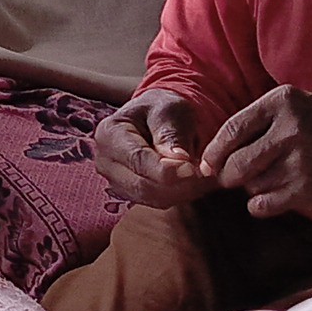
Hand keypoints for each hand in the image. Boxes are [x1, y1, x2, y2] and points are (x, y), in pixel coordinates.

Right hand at [94, 90, 217, 206]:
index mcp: (110, 133)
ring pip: (151, 198)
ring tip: (205, 178)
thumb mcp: (169, 111)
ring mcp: (115, 180)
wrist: (158, 118)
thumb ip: (171, 134)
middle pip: (141, 184)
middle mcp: (106, 161)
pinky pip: (157, 201)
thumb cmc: (163, 109)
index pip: (137, 159)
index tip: (192, 170)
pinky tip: (196, 184)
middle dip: (177, 184)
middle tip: (206, 176)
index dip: (165, 170)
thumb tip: (179, 161)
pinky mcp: (130, 192)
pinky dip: (179, 195)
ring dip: (181, 192)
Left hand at [201, 86, 311, 220]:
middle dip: (227, 175)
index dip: (213, 152)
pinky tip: (271, 197)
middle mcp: (290, 129)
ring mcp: (299, 160)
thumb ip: (258, 122)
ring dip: (253, 187)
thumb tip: (214, 154)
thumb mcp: (296, 105)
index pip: (232, 130)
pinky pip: (262, 205)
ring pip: (250, 185)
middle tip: (231, 178)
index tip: (206, 164)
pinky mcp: (307, 189)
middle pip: (236, 163)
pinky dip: (260, 205)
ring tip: (273, 178)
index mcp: (282, 102)